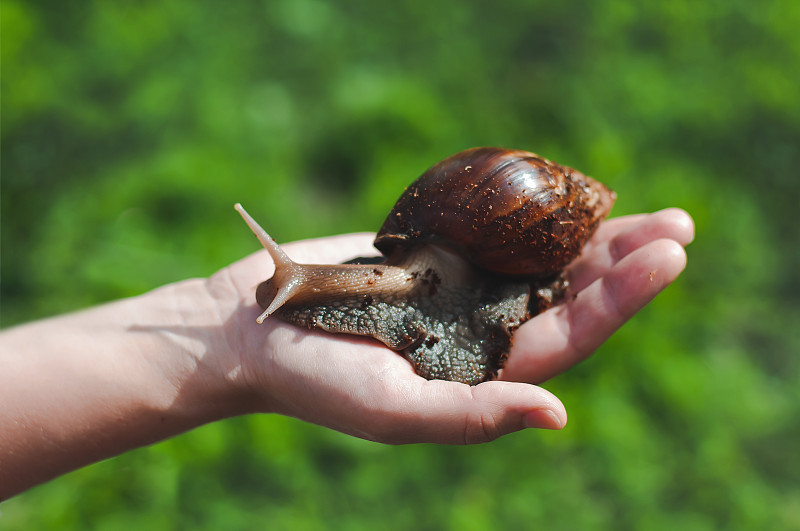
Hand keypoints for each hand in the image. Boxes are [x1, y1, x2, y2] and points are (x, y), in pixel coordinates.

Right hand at [214, 208, 694, 444]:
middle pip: (568, 295)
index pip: (568, 337)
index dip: (620, 301)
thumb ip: (474, 416)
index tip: (665, 258)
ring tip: (641, 207)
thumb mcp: (394, 409)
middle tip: (677, 225)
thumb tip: (560, 416)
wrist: (255, 330)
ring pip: (539, 260)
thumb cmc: (317, 379)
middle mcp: (482, 330)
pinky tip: (561, 192)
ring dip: (588, 234)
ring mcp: (460, 289)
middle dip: (622, 264)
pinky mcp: (433, 254)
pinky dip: (530, 213)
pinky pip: (493, 230)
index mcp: (483, 370)